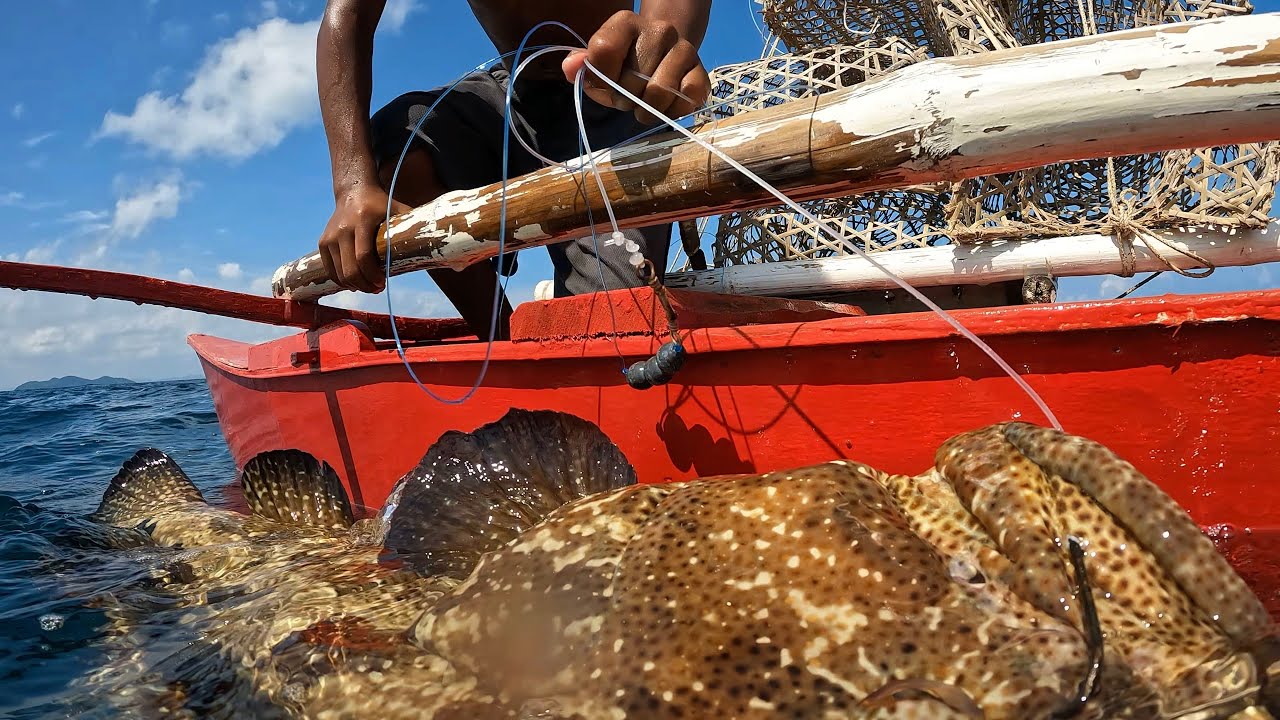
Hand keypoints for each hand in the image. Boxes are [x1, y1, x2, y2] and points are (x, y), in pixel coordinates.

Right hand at [317, 185, 409, 292]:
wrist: (354, 191)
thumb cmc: (382, 204)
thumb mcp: (399, 210)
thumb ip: (417, 225)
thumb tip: (443, 246)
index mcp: (362, 220)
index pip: (363, 256)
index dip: (373, 275)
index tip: (382, 283)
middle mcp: (343, 228)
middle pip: (350, 269)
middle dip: (364, 285)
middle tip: (377, 289)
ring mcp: (330, 236)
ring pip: (339, 273)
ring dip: (354, 285)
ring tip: (368, 286)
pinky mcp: (323, 242)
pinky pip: (329, 270)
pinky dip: (341, 281)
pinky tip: (354, 283)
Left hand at [561, 10, 710, 125]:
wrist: (666, 57)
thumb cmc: (626, 65)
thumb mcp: (600, 64)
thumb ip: (582, 66)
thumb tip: (571, 67)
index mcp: (626, 22)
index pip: (603, 50)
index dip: (599, 77)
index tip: (604, 83)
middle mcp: (659, 30)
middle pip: (631, 79)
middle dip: (624, 98)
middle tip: (627, 97)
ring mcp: (684, 50)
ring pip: (657, 93)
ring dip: (645, 110)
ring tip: (643, 104)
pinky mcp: (701, 74)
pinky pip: (682, 102)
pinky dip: (669, 113)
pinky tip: (665, 105)